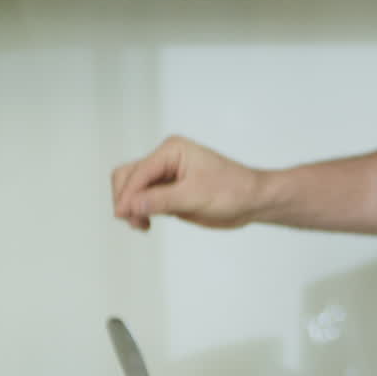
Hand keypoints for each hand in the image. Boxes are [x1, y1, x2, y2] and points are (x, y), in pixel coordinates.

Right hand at [112, 136, 265, 230]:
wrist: (253, 201)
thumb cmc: (233, 190)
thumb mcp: (196, 196)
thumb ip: (161, 200)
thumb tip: (130, 205)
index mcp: (172, 150)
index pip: (138, 172)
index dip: (128, 194)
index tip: (123, 215)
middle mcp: (165, 160)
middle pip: (128, 176)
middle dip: (125, 199)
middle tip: (133, 221)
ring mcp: (166, 176)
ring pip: (133, 190)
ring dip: (131, 207)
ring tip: (142, 225)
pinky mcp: (169, 192)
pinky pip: (143, 201)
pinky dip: (139, 212)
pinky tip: (146, 224)